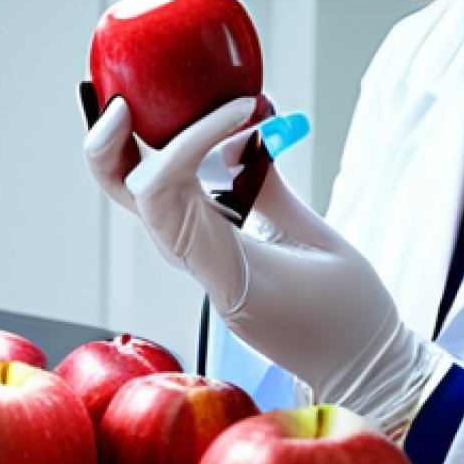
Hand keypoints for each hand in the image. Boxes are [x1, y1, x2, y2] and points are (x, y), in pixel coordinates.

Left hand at [83, 91, 449, 439]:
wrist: (353, 366)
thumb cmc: (345, 317)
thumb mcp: (317, 244)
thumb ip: (270, 190)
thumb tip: (241, 138)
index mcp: (221, 270)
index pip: (168, 192)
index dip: (189, 139)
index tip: (238, 107)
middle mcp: (192, 264)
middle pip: (126, 195)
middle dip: (110, 144)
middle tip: (124, 97)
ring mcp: (191, 259)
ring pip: (138, 195)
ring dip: (132, 144)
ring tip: (146, 96)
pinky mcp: (201, 251)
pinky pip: (169, 197)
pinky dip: (169, 156)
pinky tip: (184, 123)